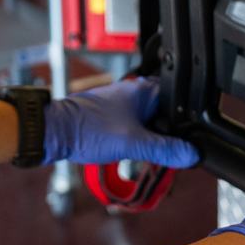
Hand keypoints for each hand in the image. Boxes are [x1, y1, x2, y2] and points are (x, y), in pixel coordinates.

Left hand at [43, 76, 199, 168]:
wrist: (55, 132)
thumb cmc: (87, 128)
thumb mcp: (132, 142)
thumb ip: (163, 149)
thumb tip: (189, 154)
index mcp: (143, 90)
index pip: (178, 101)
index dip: (186, 122)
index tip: (188, 140)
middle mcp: (134, 94)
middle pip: (165, 114)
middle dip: (168, 134)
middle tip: (170, 152)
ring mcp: (122, 105)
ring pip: (149, 123)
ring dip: (151, 139)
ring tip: (150, 153)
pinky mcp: (112, 117)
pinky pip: (135, 128)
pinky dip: (138, 140)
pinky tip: (134, 151)